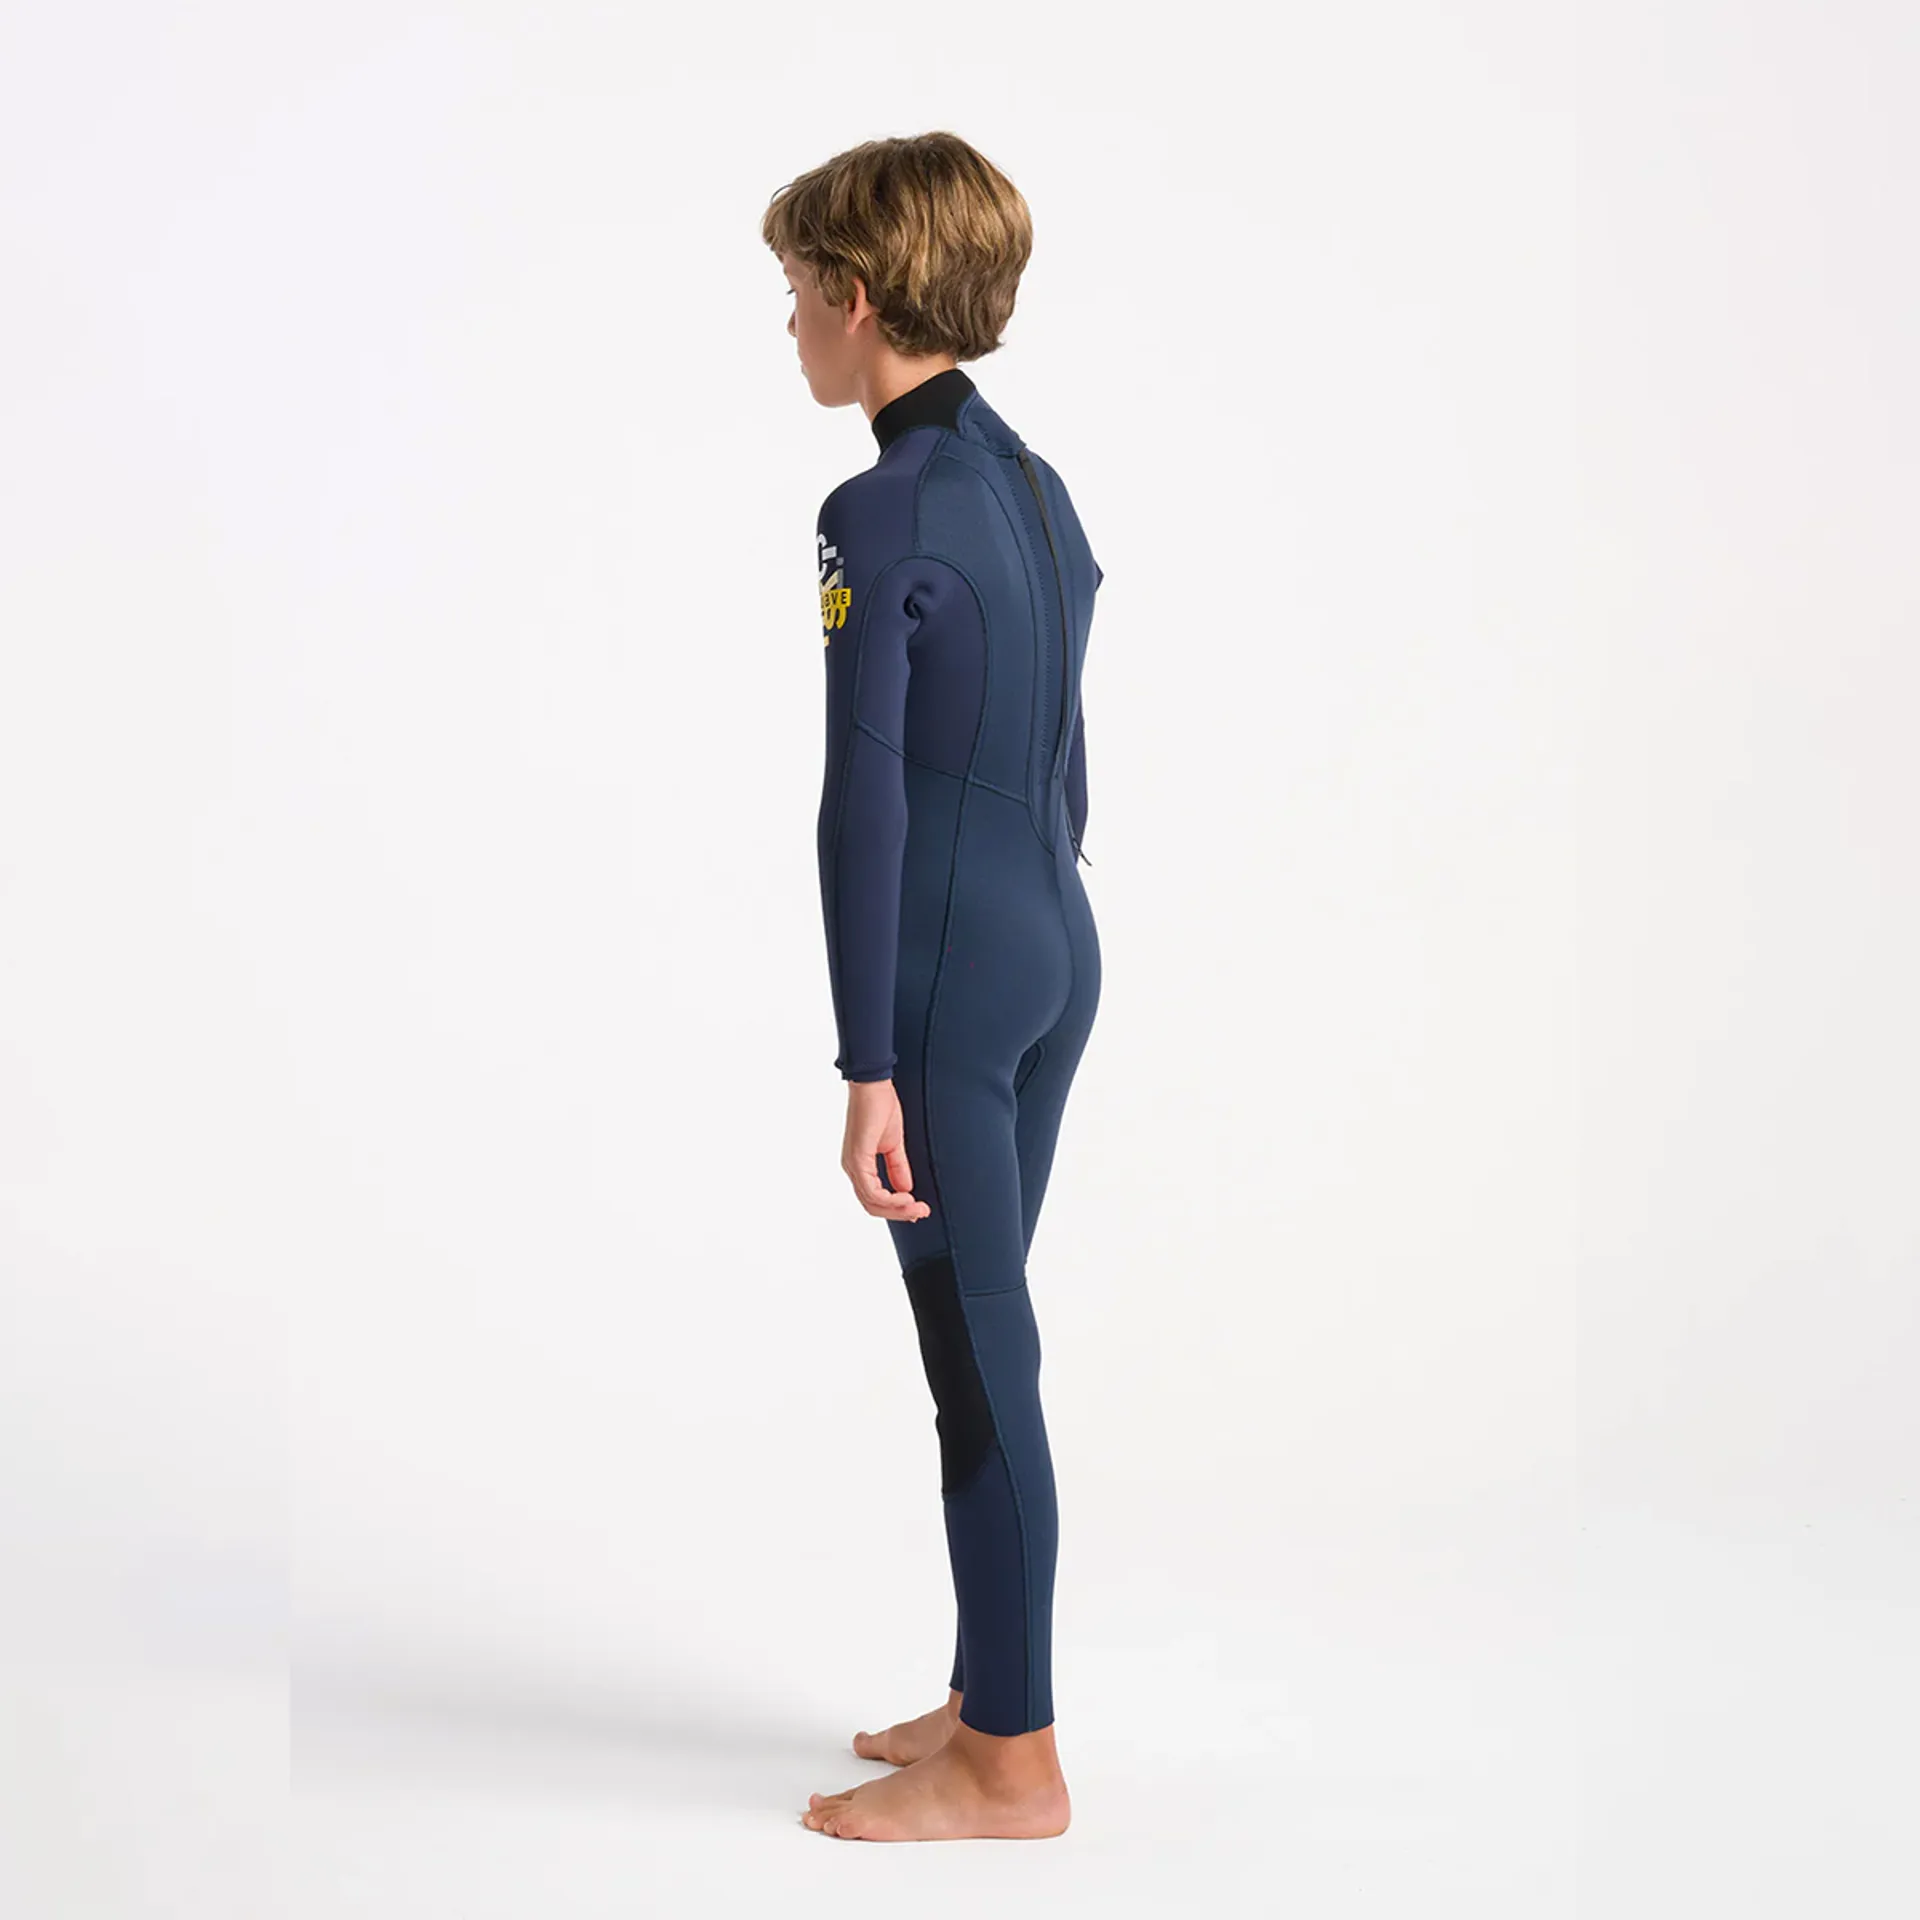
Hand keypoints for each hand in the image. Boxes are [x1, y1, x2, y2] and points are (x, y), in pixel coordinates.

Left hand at [841, 1079, 932, 1221]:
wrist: (873, 1085)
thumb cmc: (880, 1106)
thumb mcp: (893, 1144)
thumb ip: (898, 1168)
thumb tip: (906, 1189)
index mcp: (860, 1165)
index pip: (874, 1198)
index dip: (896, 1208)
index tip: (919, 1209)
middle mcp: (852, 1168)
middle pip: (871, 1205)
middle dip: (899, 1213)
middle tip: (921, 1213)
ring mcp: (853, 1164)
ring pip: (871, 1202)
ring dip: (897, 1209)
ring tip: (917, 1208)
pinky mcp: (857, 1158)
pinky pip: (871, 1190)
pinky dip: (890, 1198)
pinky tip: (906, 1196)